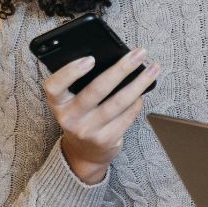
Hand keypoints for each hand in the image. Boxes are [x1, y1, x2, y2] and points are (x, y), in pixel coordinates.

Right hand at [42, 49, 159, 183]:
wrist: (84, 152)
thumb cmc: (81, 116)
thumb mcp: (72, 102)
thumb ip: (82, 84)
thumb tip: (116, 59)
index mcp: (57, 103)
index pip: (54, 86)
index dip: (70, 71)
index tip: (90, 59)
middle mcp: (69, 118)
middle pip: (97, 89)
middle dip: (122, 68)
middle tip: (140, 53)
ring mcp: (88, 130)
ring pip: (119, 102)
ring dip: (140, 83)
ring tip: (153, 69)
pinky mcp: (106, 139)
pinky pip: (127, 115)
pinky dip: (138, 101)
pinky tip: (143, 92)